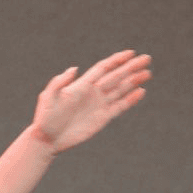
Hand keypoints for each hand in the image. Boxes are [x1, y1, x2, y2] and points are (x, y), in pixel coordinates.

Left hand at [30, 50, 151, 153]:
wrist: (47, 140)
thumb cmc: (45, 118)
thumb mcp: (48, 98)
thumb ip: (59, 82)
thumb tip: (74, 69)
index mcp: (81, 85)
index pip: (103, 68)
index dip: (117, 60)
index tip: (131, 53)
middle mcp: (92, 93)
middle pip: (116, 76)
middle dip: (131, 68)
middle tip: (147, 59)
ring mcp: (98, 105)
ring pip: (120, 90)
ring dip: (134, 81)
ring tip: (148, 73)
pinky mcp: (102, 118)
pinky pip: (119, 107)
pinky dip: (130, 99)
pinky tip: (141, 92)